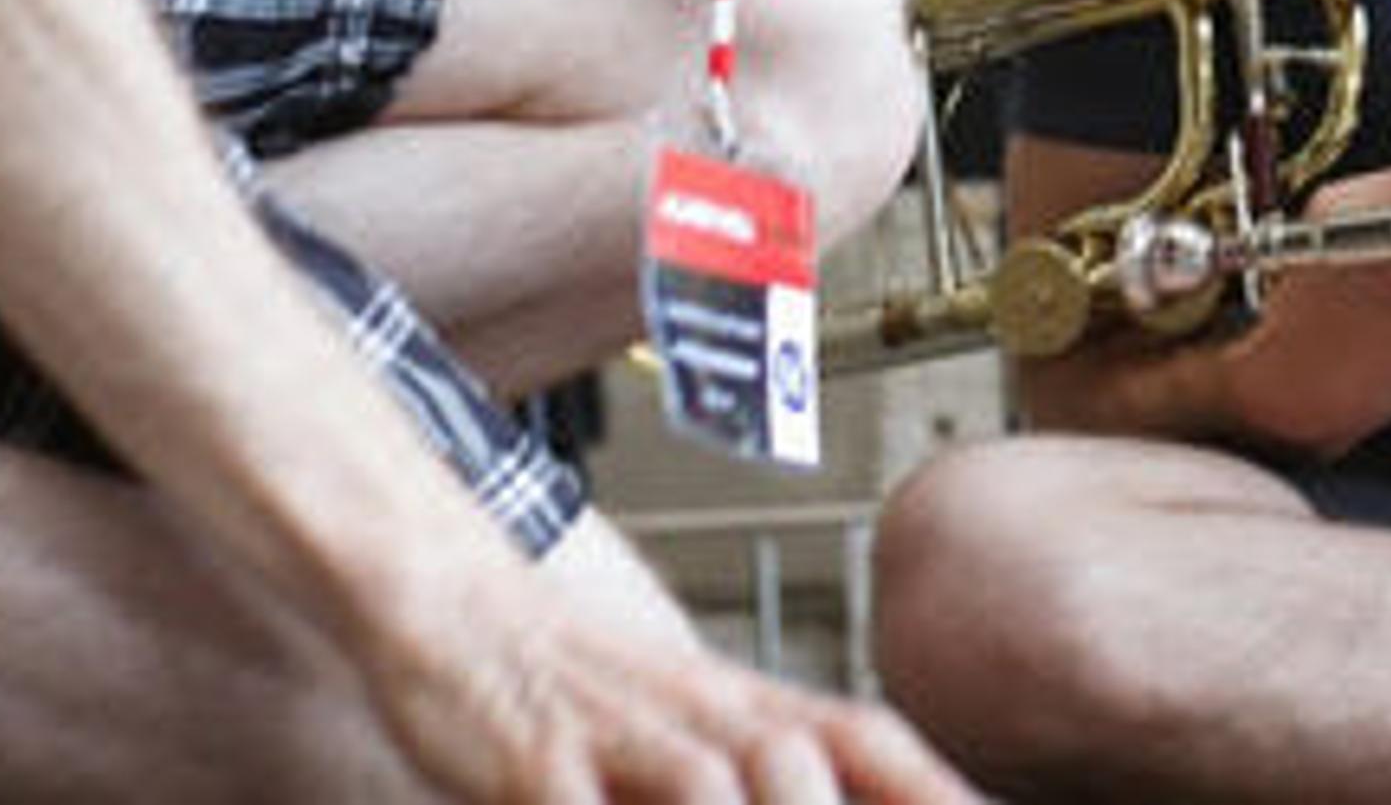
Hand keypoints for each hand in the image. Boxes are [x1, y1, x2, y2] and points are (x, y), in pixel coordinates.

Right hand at [362, 556, 983, 802]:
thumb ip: (780, 762)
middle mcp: (700, 717)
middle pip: (803, 771)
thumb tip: (872, 785)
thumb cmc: (587, 686)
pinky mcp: (532, 764)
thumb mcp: (696, 720)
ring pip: (711, 789)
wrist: (455, 605)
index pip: (870, 741)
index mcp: (749, 706)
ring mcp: (618, 739)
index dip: (935, 788)